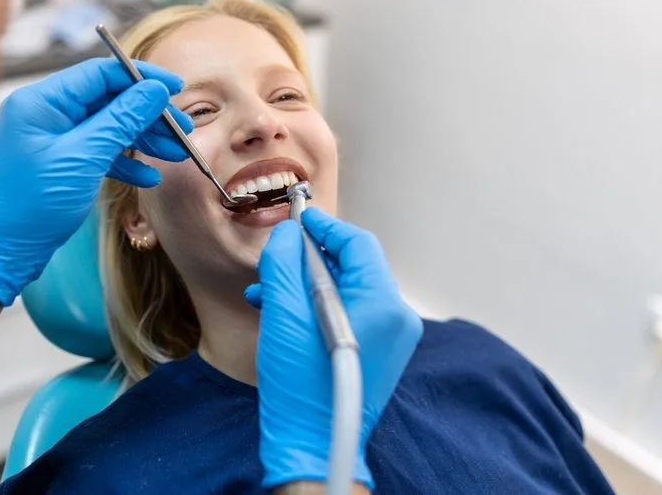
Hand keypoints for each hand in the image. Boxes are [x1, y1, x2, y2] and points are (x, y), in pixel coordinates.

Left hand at [0, 58, 192, 305]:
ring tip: (175, 153)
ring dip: (143, 139)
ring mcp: (52, 137)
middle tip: (182, 129)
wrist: (3, 250)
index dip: (141, 78)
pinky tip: (148, 176)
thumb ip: (121, 120)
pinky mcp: (59, 160)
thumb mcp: (84, 158)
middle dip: (148, 114)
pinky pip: (98, 150)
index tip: (174, 88)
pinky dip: (124, 160)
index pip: (100, 73)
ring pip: (108, 126)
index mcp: (42, 101)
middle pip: (108, 99)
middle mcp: (45, 112)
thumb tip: (153, 92)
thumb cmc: (32, 205)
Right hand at [250, 208, 422, 489]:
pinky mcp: (376, 353)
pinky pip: (347, 313)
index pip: (358, 244)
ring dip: (305, 284)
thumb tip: (288, 235)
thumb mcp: (283, 313)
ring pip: (346, 290)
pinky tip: (280, 310)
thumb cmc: (299, 385)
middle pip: (352, 267)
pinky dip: (316, 306)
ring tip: (266, 290)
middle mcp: (395, 318)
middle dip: (308, 259)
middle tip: (276, 258)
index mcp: (382, 304)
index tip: (298, 218)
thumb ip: (284, 263)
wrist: (310, 444)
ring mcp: (389, 338)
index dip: (325, 227)